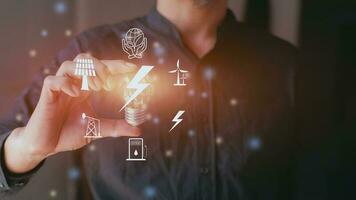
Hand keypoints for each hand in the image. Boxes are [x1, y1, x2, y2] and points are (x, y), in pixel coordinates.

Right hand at [4, 54, 139, 172]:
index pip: (101, 69)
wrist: (47, 146)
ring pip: (68, 65)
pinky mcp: (47, 96)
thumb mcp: (97, 129)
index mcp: (85, 88)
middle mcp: (73, 84)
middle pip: (85, 60)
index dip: (116, 66)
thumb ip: (116, 127)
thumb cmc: (68, 133)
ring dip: (85, 72)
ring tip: (96, 87)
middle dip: (100, 66)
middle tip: (109, 83)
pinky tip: (76, 94)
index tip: (133, 68)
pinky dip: (65, 83)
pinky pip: (53, 81)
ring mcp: (59, 88)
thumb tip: (138, 130)